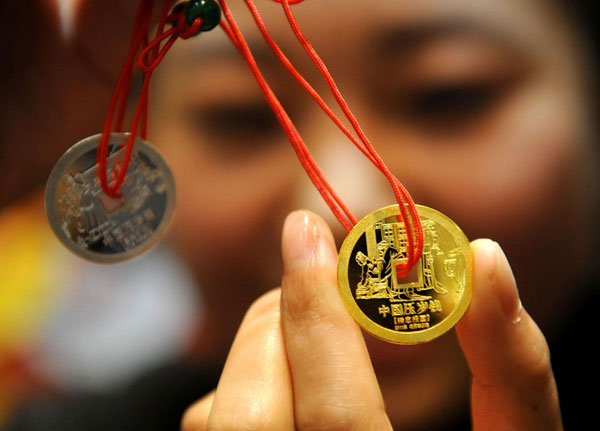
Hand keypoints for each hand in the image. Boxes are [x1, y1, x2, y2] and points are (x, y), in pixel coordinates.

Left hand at [181, 210, 561, 430]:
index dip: (318, 315)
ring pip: (216, 421)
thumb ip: (512, 371)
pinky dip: (240, 386)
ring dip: (256, 350)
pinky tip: (284, 384)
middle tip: (308, 270)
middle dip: (277, 323)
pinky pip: (209, 430)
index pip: (338, 421)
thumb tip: (487, 260)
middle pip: (253, 420)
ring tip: (303, 326)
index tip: (306, 232)